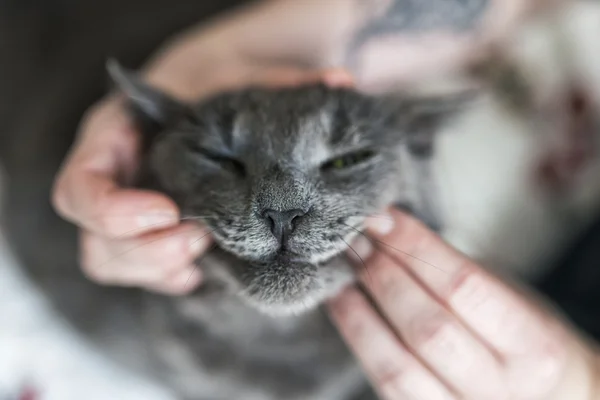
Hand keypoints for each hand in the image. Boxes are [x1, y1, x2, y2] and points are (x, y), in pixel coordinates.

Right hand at [51, 38, 352, 294]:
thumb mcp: (238, 76)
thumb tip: (340, 83)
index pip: (80, 188)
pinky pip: (148, 275)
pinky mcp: (154, 238)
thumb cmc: (217, 84)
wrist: (211, 98)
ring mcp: (130, 217)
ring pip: (113, 263)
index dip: (112, 210)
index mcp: (115, 140)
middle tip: (201, 237)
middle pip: (96, 241)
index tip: (167, 209)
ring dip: (160, 268)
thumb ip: (283, 82)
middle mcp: (115, 184)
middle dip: (147, 251)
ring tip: (208, 249)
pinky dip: (175, 277)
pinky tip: (210, 267)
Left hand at [329, 209, 598, 398]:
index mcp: (534, 345)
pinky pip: (386, 385)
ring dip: (358, 313)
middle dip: (383, 277)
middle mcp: (501, 387)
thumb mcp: (511, 297)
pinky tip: (343, 307)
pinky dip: (358, 342)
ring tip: (341, 274)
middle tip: (356, 241)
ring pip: (397, 368)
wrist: (548, 397)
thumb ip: (458, 272)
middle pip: (427, 329)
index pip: (464, 287)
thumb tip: (389, 230)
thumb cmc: (522, 336)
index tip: (381, 218)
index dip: (415, 247)